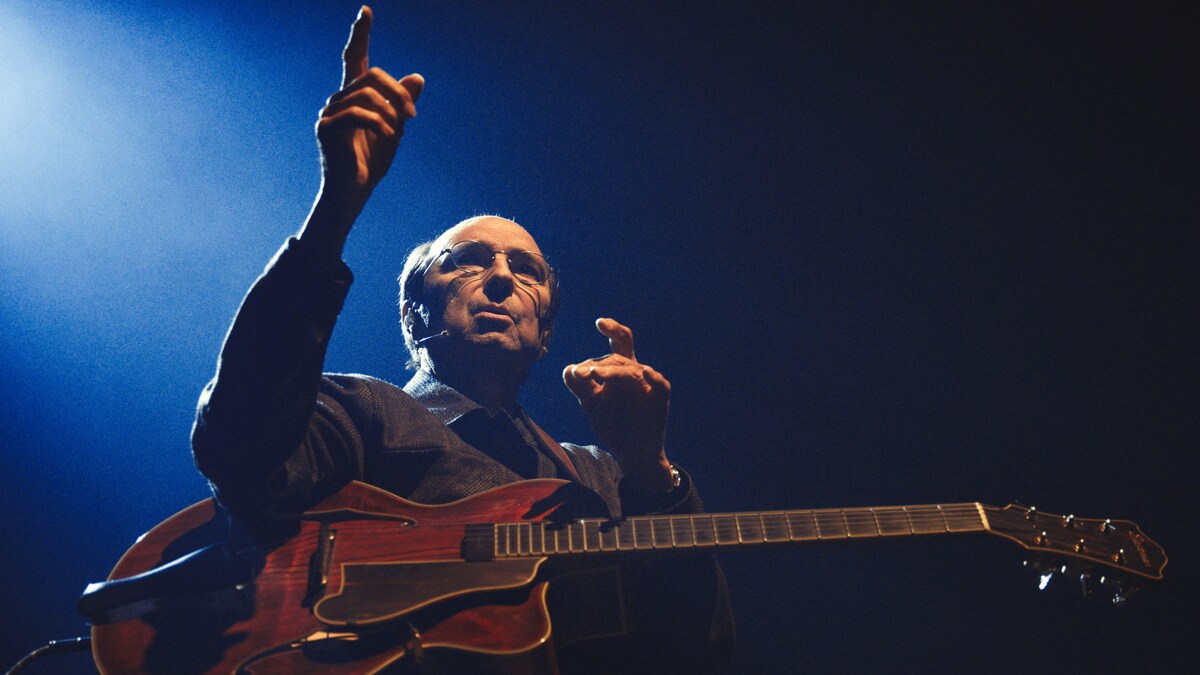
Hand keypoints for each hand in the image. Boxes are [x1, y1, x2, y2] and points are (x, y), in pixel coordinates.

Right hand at [316, 6, 423, 200]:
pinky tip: (388, 135)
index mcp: (353, 96)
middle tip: (412, 115)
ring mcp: (329, 112)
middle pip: (371, 75)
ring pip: (366, 93)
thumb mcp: (395, 128)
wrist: (354, 190)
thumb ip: (402, 103)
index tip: (366, 11)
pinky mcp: (326, 127)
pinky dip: (379, 122)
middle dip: (396, 92)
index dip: (360, 35)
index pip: (355, 58)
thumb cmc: (371, 161)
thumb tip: (417, 77)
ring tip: (397, 130)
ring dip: (390, 111)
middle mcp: (338, 98)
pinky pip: (358, 113)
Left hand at [563, 318, 673, 492]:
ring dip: (614, 371)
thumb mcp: (591, 403)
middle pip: (624, 354)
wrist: (630, 452)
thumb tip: (569, 369)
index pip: (618, 343)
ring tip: (596, 374)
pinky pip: (660, 384)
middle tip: (587, 370)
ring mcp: (649, 384)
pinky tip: (643, 373)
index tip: (600, 322)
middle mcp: (635, 372)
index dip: (612, 329)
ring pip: (633, 370)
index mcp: (619, 369)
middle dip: (606, 359)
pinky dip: (653, 378)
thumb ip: (580, 386)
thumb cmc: (612, 422)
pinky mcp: (660, 399)